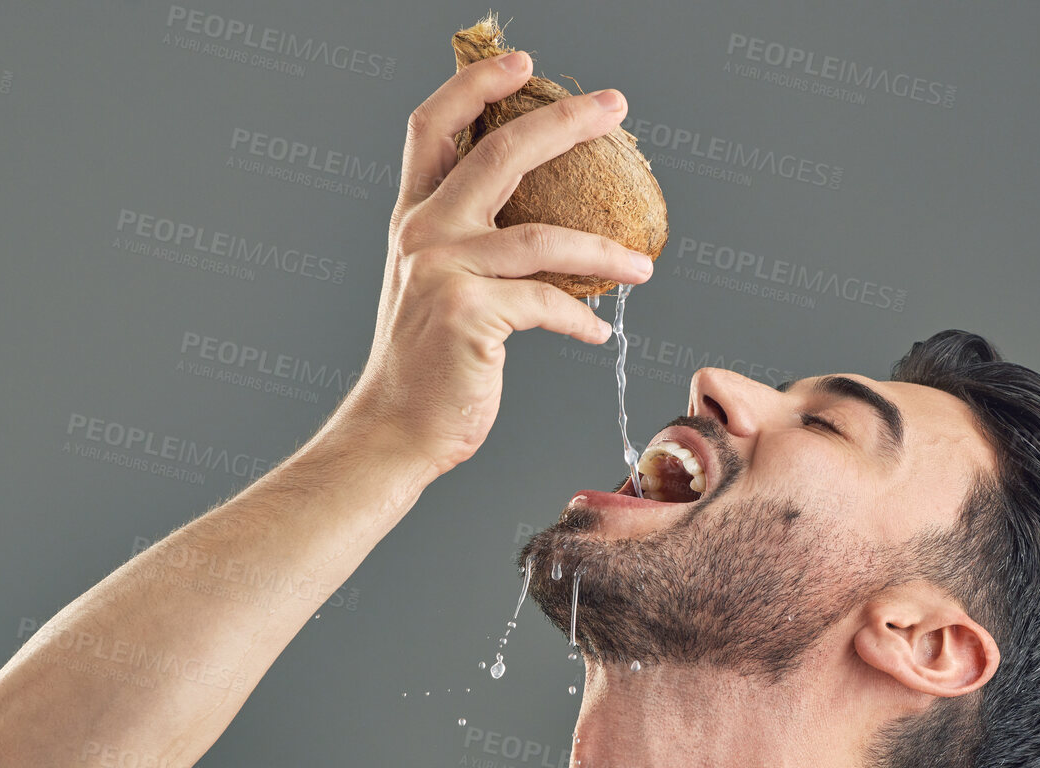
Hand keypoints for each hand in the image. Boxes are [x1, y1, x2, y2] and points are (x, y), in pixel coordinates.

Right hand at [346, 52, 653, 479]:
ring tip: (642, 267)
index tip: (525, 65)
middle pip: (499, 153)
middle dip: (564, 122)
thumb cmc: (427, 367)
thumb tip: (543, 229)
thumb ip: (471, 249)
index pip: (434, 127)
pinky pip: (547, 304)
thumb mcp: (434, 289)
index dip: (477, 85)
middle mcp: (423, 235)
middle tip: (615, 107)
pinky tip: (597, 335)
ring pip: (542, 237)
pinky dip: (579, 321)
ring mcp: (442, 271)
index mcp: (414, 220)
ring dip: (604, 249)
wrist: (396, 430)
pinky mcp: (469, 315)